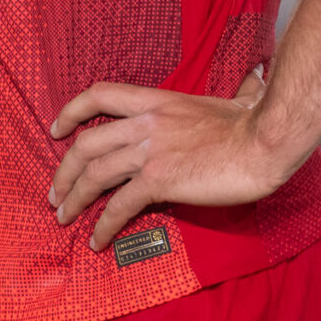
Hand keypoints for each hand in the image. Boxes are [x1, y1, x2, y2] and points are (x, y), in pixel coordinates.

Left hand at [46, 71, 299, 250]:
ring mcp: (149, 151)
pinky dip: (104, 224)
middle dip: (64, 170)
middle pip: (86, 143)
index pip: (99, 94)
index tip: (56, 130)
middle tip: (56, 192)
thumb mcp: (233, 102)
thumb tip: (254, 81)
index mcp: (156, 102)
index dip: (71, 111)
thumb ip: (234, 94)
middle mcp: (145, 123)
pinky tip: (98, 239)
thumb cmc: (254, 125)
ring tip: (64, 217)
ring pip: (95, 174)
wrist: (265, 143)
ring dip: (74, 198)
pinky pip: (120, 204)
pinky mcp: (159, 180)